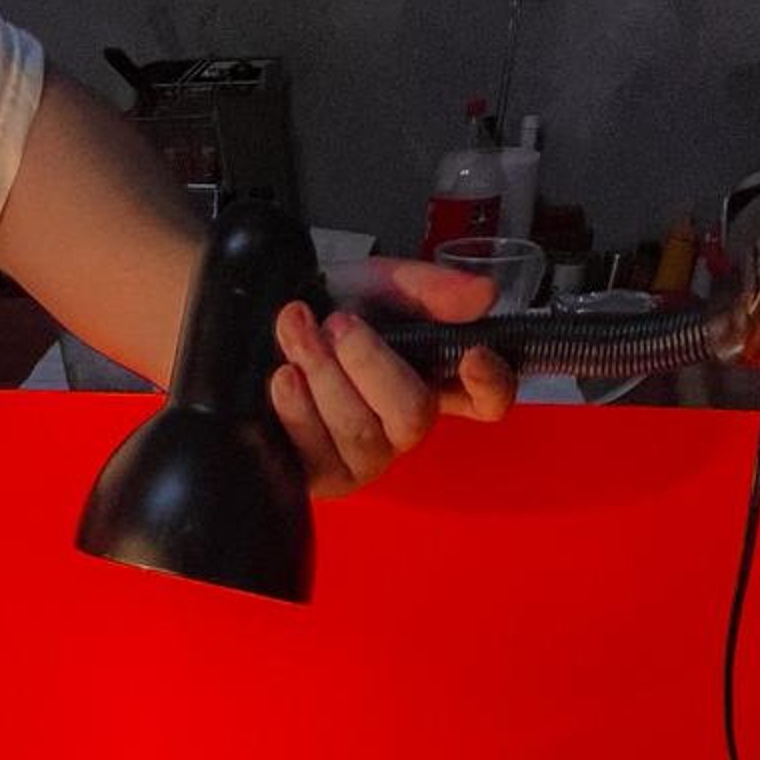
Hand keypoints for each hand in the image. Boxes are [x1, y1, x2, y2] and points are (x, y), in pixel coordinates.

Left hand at [271, 257, 514, 499]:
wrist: (268, 322)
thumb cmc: (330, 305)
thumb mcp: (382, 282)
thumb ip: (430, 288)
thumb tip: (484, 294)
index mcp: (436, 380)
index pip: (489, 399)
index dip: (491, 385)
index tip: (473, 355)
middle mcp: (404, 426)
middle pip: (413, 415)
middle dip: (368, 362)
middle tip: (337, 322)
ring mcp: (363, 458)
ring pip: (359, 432)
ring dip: (323, 374)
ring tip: (296, 329)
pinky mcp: (318, 476)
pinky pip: (316, 454)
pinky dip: (297, 409)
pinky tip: (283, 377)